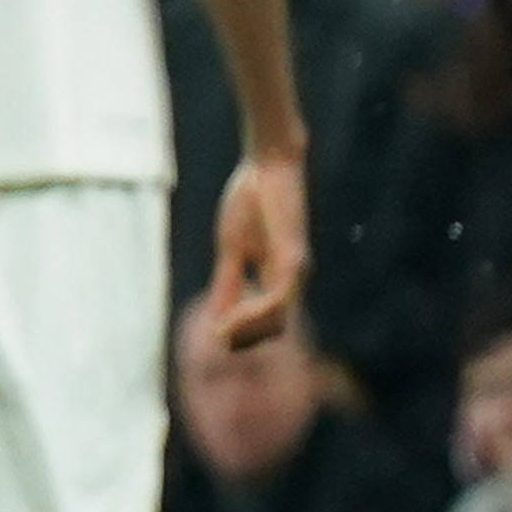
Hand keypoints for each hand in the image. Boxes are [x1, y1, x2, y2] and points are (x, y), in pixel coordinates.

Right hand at [202, 148, 310, 349]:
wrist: (267, 167)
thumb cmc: (250, 200)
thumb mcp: (231, 248)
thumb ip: (226, 281)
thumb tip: (217, 313)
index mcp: (278, 273)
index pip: (266, 316)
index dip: (242, 331)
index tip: (214, 339)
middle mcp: (293, 276)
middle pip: (276, 325)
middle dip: (246, 338)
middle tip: (218, 344)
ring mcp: (296, 269)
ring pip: (278, 318)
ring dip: (247, 330)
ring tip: (220, 335)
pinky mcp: (294, 259)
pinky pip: (277, 299)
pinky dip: (253, 313)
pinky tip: (231, 317)